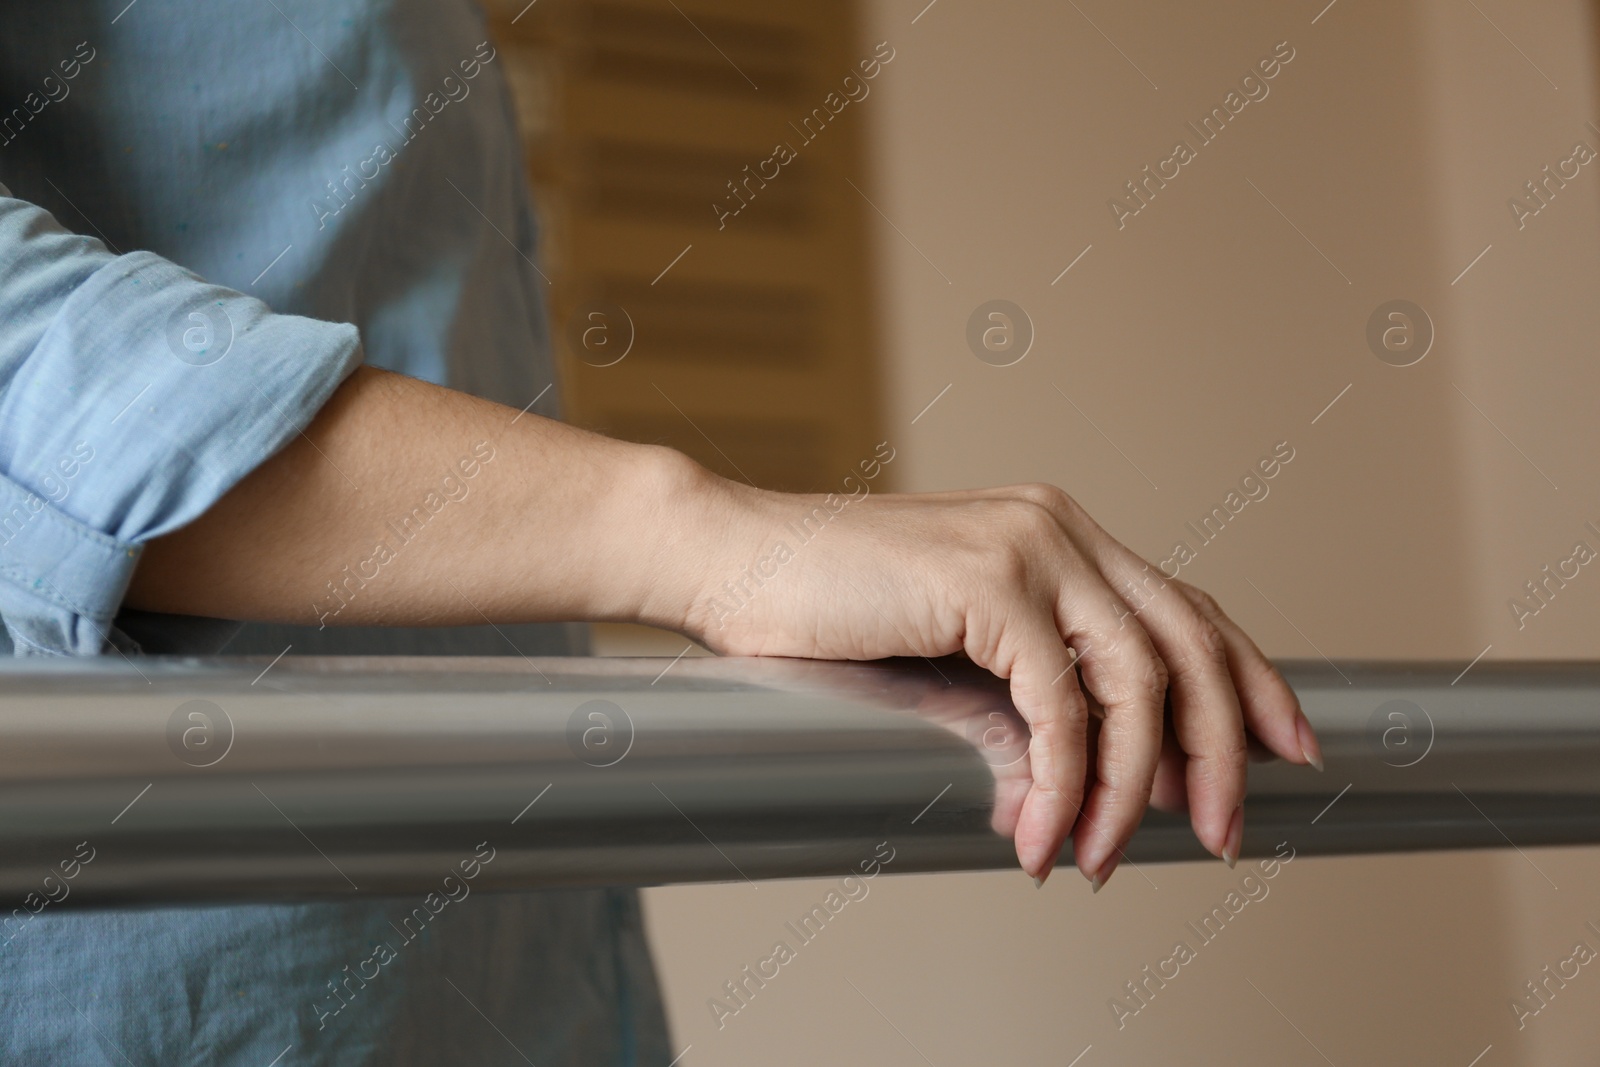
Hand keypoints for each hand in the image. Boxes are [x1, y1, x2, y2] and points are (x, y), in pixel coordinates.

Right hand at [666, 474, 1321, 888]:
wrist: (727, 559)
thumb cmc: (822, 609)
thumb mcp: (947, 665)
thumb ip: (1020, 709)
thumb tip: (1067, 794)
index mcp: (1057, 535)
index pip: (1185, 609)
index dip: (1249, 682)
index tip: (1288, 750)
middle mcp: (1059, 528)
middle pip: (1188, 640)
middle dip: (1222, 748)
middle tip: (1225, 831)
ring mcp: (1028, 545)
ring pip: (1136, 678)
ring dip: (1133, 786)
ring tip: (1103, 855)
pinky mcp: (988, 581)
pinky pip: (1060, 703)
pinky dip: (1065, 782)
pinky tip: (1037, 833)